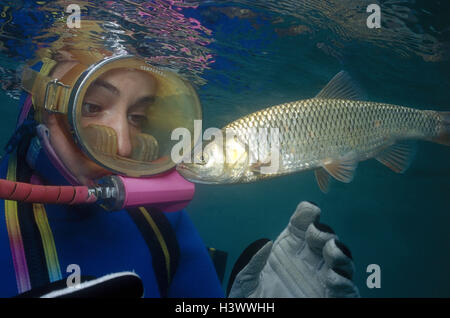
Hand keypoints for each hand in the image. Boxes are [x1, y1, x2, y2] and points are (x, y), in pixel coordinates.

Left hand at [229, 201, 358, 297]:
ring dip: (338, 252)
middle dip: (323, 232)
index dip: (306, 215)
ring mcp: (322, 280)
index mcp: (288, 251)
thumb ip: (254, 264)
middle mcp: (308, 263)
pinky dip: (343, 281)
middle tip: (314, 233)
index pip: (301, 226)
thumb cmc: (255, 303)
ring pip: (340, 260)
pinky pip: (346, 289)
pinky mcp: (332, 298)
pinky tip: (332, 277)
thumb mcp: (246, 283)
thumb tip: (266, 245)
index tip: (307, 211)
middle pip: (324, 238)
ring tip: (330, 249)